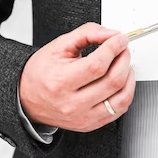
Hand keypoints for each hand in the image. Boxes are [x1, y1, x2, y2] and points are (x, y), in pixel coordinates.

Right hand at [19, 23, 134, 131]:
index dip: (114, 48)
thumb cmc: (42, 71)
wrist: (27, 98)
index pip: (97, 65)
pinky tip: (122, 80)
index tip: (120, 39)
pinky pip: (119, 110)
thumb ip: (87, 33)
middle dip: (124, 59)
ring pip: (121, 97)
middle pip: (112, 81)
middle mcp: (72, 103)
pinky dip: (127, 92)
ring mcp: (83, 117)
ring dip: (129, 76)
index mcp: (61, 82)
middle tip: (123, 48)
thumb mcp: (60, 45)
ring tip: (124, 63)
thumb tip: (111, 34)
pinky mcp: (90, 124)